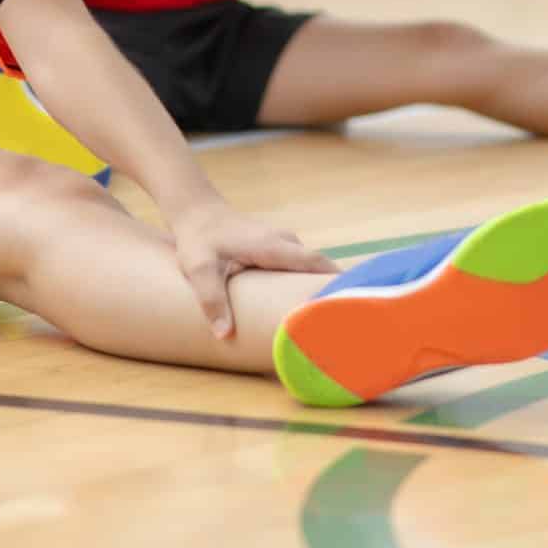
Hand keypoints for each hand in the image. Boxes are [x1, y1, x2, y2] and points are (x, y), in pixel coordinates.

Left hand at [169, 199, 334, 337]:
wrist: (196, 211)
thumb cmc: (198, 238)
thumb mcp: (199, 269)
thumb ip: (212, 300)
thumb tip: (224, 335)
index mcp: (272, 246)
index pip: (314, 263)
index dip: (334, 281)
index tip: (352, 302)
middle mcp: (284, 241)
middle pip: (318, 266)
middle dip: (332, 289)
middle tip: (343, 320)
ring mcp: (282, 242)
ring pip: (309, 266)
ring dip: (318, 285)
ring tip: (326, 317)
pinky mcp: (276, 247)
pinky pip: (299, 265)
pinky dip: (305, 281)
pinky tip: (302, 302)